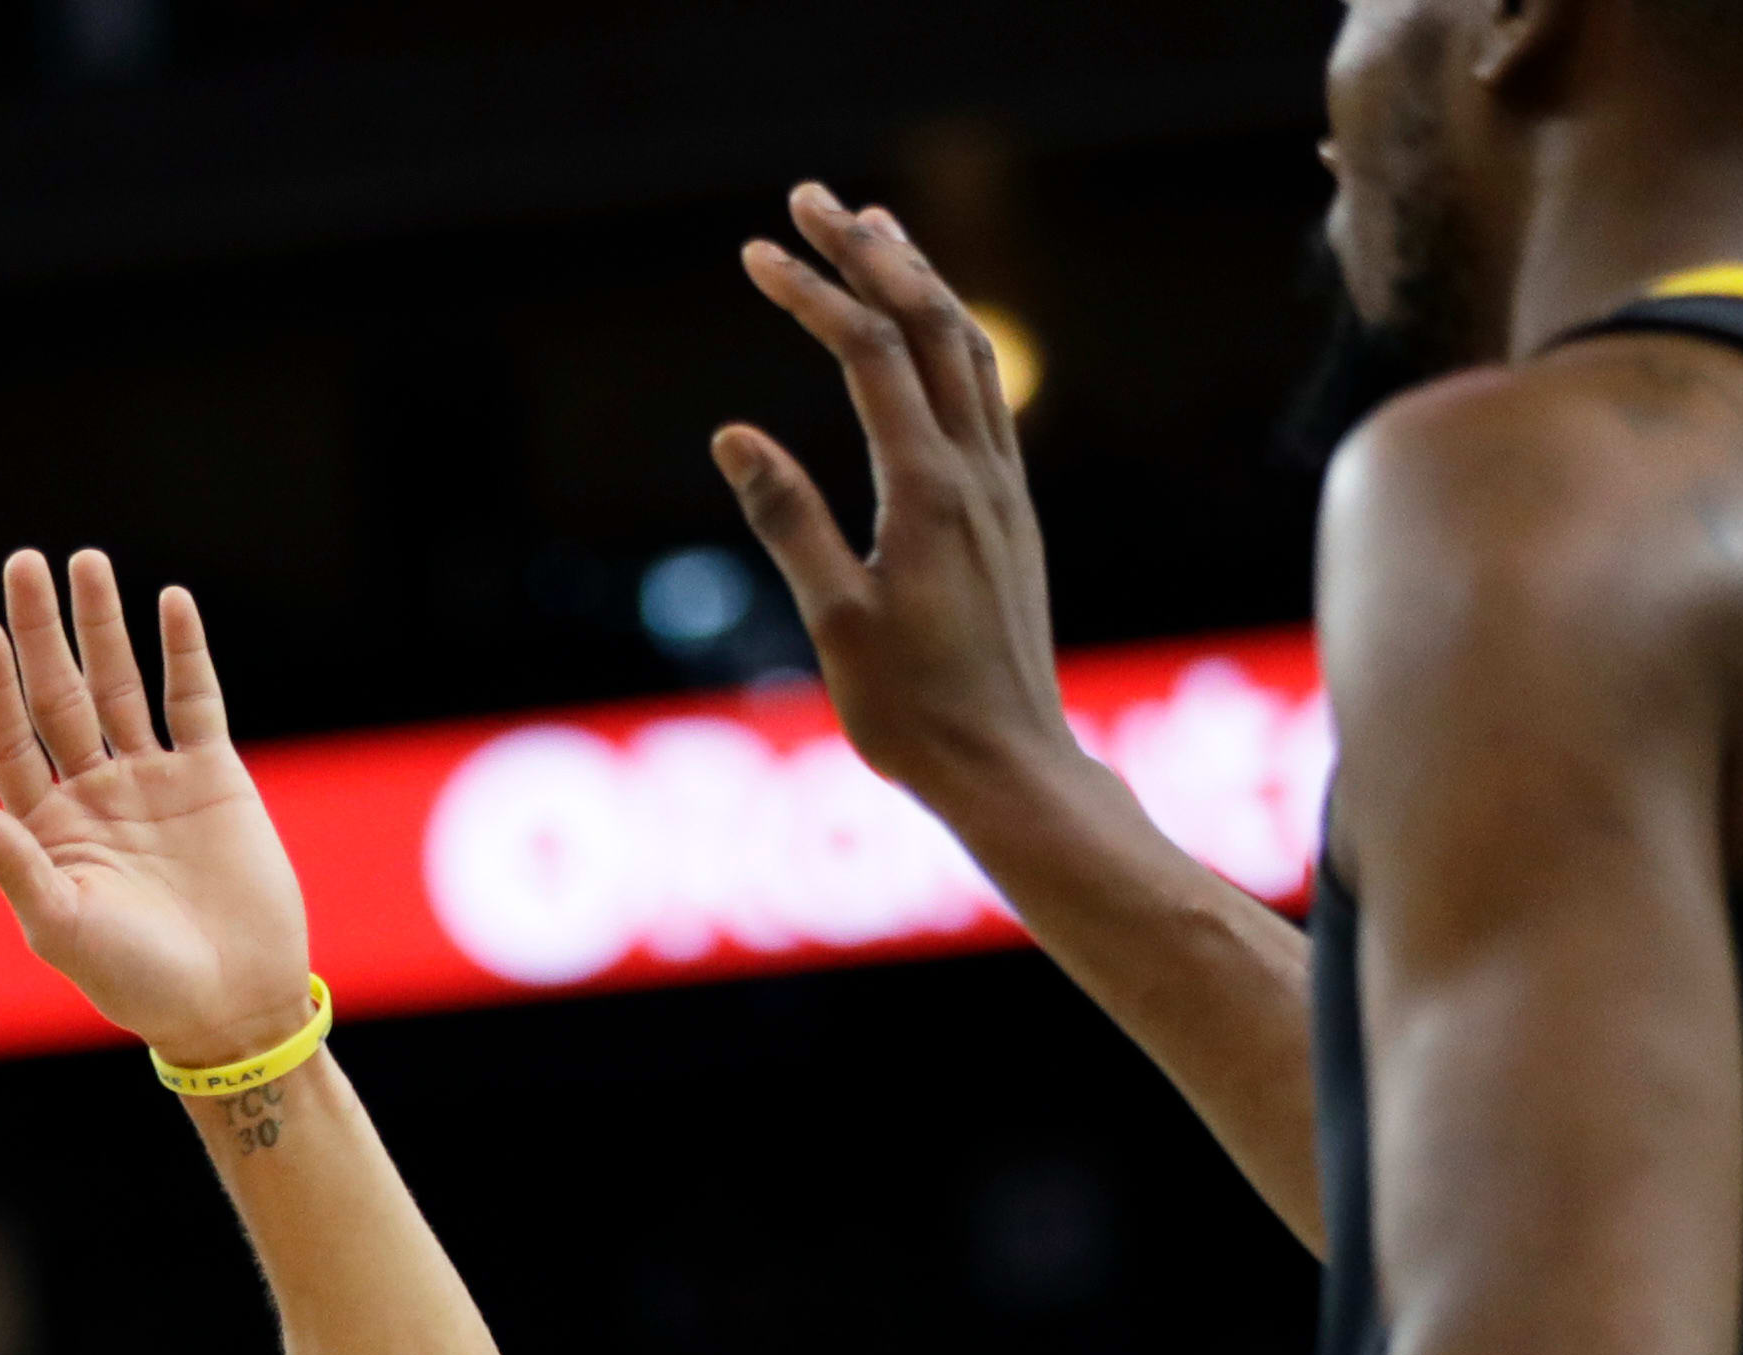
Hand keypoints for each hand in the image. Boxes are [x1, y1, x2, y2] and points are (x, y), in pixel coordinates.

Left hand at [0, 548, 317, 1067]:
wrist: (233, 1005)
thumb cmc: (137, 981)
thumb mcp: (61, 923)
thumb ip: (10, 859)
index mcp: (47, 826)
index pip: (9, 737)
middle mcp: (93, 792)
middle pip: (58, 693)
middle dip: (42, 629)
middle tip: (25, 562)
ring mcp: (153, 780)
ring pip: (121, 683)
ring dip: (104, 624)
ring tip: (87, 562)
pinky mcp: (213, 777)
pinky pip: (195, 700)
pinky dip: (185, 652)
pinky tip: (171, 604)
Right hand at [720, 183, 1083, 814]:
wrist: (1010, 767)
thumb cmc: (913, 711)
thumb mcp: (835, 621)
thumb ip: (788, 520)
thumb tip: (732, 435)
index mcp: (929, 490)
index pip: (869, 353)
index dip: (812, 292)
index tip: (755, 253)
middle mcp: (978, 472)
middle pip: (931, 323)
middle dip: (869, 252)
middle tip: (810, 199)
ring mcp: (1002, 490)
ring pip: (970, 350)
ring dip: (919, 283)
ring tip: (873, 232)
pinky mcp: (1009, 515)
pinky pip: (985, 396)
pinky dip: (949, 340)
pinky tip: (928, 336)